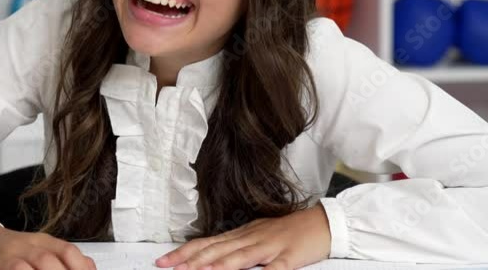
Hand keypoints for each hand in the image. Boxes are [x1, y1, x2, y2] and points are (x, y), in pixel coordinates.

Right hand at [0, 221, 95, 269]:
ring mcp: (6, 256)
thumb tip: (89, 266)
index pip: (67, 251)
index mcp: (42, 242)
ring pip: (25, 267)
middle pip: (48, 261)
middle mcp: (26, 247)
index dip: (80, 267)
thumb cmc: (9, 249)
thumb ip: (63, 257)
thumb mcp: (39, 248)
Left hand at [155, 205, 330, 269]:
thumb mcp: (258, 236)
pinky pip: (273, 269)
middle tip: (169, 267)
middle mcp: (251, 238)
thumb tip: (211, 258)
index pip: (207, 243)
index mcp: (243, 234)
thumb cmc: (288, 231)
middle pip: (217, 250)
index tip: (164, 260)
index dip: (184, 252)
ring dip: (216, 266)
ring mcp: (270, 247)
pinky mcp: (289, 257)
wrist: (322, 223)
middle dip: (190, 261)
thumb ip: (237, 247)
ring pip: (239, 257)